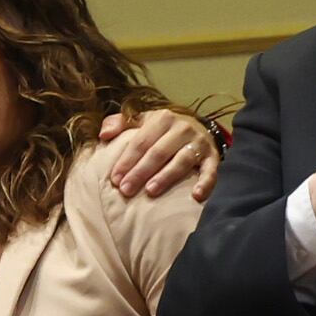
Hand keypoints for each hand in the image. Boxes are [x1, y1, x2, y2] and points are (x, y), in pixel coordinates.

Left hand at [99, 108, 221, 201]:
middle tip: (126, 190)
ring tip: (151, 191)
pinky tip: (196, 195)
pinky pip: (211, 170)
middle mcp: (182, 128)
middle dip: (140, 172)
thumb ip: (119, 123)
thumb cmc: (161, 130)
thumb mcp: (141, 121)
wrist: (197, 128)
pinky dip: (206, 182)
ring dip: (166, 177)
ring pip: (181, 161)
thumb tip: (103, 135)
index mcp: (162, 119)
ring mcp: (199, 142)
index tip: (115, 179)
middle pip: (158, 152)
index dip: (126, 161)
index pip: (140, 142)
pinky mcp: (213, 156)